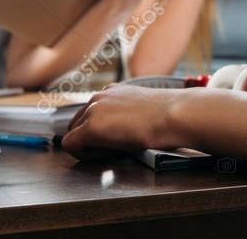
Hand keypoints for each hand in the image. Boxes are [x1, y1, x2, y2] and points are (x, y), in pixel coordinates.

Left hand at [62, 84, 185, 159]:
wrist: (175, 115)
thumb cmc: (168, 116)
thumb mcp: (142, 109)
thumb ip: (125, 114)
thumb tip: (120, 129)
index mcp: (111, 92)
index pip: (90, 114)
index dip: (97, 133)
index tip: (114, 141)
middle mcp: (98, 97)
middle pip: (76, 124)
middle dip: (88, 139)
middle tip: (112, 149)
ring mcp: (93, 111)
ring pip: (73, 134)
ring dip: (87, 146)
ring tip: (112, 151)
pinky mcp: (91, 127)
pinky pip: (71, 145)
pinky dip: (84, 154)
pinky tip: (106, 154)